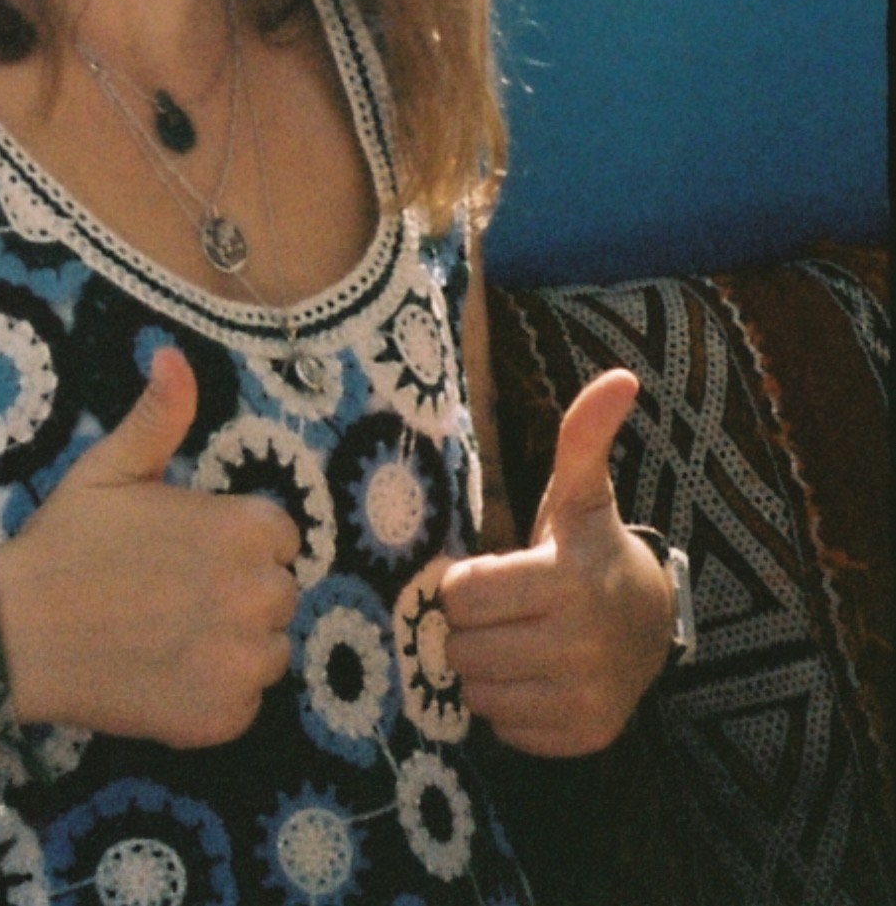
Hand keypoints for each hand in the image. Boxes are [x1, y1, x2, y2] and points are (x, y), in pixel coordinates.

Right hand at [0, 345, 298, 747]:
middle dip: (238, 592)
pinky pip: (243, 702)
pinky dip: (213, 694)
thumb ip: (159, 415)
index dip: (236, 542)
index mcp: (242, 530)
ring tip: (168, 635)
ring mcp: (244, 664)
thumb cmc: (68, 542)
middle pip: (279, 595)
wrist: (19, 634)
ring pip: (268, 652)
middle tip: (173, 593)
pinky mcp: (224, 719)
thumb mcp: (111, 465)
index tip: (190, 550)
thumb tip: (173, 354)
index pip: (280, 537)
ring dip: (232, 645)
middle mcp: (258, 596)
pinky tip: (165, 674)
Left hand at [440, 369, 672, 756]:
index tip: (490, 573)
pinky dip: (509, 708)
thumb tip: (622, 377)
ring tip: (513, 641)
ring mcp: (587, 697)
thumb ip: (584, 436)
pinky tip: (534, 677)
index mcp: (568, 580)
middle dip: (469, 628)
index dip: (465, 582)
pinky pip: (505, 730)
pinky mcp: (587, 735)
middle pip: (463, 648)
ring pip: (478, 694)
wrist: (651, 622)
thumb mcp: (580, 492)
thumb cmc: (590, 549)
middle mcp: (581, 645)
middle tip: (499, 610)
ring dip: (484, 669)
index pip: (462, 594)